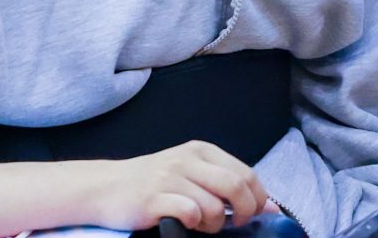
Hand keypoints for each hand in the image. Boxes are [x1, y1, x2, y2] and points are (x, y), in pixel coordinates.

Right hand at [71, 142, 269, 232]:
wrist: (106, 187)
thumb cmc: (153, 184)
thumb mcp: (191, 174)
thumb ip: (226, 186)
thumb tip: (271, 208)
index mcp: (201, 151)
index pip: (246, 173)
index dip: (257, 199)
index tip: (251, 214)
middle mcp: (187, 160)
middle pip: (236, 186)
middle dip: (243, 212)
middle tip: (234, 224)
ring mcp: (170, 177)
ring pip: (214, 204)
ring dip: (214, 224)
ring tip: (203, 225)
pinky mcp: (154, 198)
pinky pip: (190, 213)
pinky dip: (194, 224)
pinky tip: (185, 223)